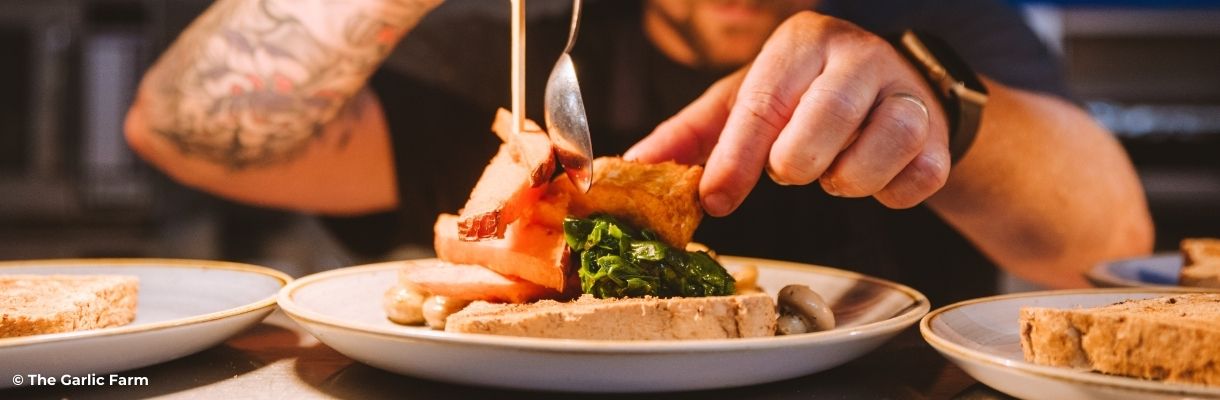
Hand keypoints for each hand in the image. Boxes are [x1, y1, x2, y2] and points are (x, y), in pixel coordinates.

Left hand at [625, 12, 949, 216]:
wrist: (892, 88)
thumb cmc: (806, 95)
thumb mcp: (744, 101)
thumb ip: (690, 134)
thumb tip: (634, 166)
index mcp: (802, 44)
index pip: (763, 104)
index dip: (735, 159)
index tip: (715, 200)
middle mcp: (858, 58)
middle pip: (821, 127)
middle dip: (795, 165)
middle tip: (792, 165)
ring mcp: (906, 94)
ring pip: (878, 152)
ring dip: (846, 181)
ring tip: (834, 170)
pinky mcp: (940, 136)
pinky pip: (920, 181)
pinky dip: (892, 194)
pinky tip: (876, 179)